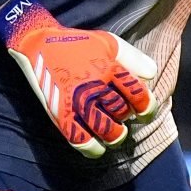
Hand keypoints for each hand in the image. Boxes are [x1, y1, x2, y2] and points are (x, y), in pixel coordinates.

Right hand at [0, 0, 157, 157]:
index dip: (147, 108)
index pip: (139, 96)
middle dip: (126, 116)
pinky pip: (83, 142)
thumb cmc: (78, 44)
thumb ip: (134, 57)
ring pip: (108, 132)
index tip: (144, 111)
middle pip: (123, 113)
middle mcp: (95, 87)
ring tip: (113, 130)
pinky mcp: (62, 116)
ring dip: (114, 134)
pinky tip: (97, 144)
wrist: (38, 45)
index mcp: (109, 68)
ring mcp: (78, 103)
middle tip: (120, 113)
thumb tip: (152, 76)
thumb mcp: (109, 42)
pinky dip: (94, 148)